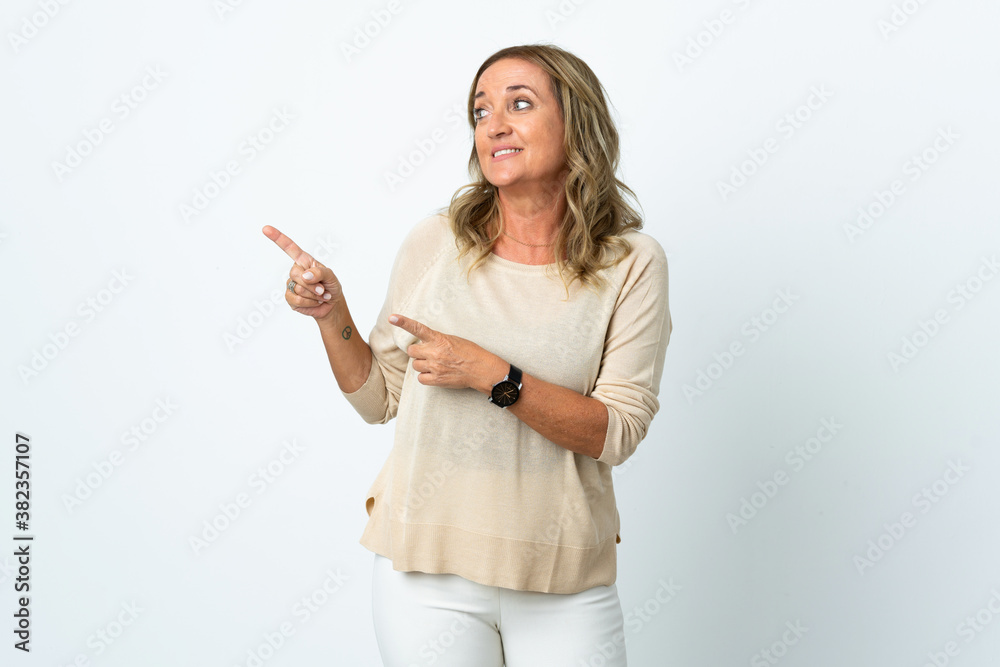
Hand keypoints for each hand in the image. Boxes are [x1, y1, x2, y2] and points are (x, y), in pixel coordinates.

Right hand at [262, 225, 342, 323]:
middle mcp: (296, 271)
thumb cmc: (331, 286)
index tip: (266, 229)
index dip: (277, 238)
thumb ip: (320, 272)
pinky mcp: (290, 298)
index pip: (289, 247)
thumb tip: (305, 275)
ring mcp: (291, 284)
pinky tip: (314, 302)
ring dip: (313, 295)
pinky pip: (297, 300)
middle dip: (312, 284)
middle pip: (295, 273)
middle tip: (322, 289)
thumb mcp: (331, 276)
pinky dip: (310, 303)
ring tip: (320, 295)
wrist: (332, 304)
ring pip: (298, 289)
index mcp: (304, 261)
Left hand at [389, 314, 505, 393]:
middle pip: (411, 352)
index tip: (392, 318)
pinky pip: (421, 378)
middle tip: (428, 354)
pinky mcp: (437, 380)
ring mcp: (435, 367)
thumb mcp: (454, 339)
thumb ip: (437, 340)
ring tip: (435, 365)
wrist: (481, 369)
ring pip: (415, 365)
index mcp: (439, 339)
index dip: (403, 322)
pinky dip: (426, 377)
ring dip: (422, 365)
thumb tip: (425, 344)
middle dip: (417, 353)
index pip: (418, 328)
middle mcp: (434, 352)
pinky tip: (435, 374)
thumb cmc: (470, 352)